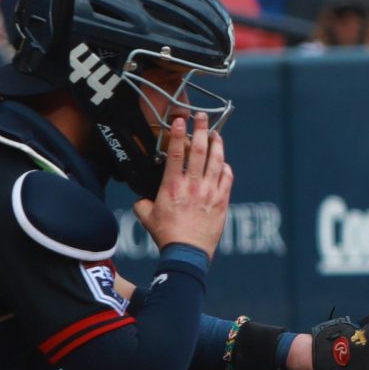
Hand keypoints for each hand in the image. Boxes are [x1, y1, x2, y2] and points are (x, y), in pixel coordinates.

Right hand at [134, 115, 232, 257]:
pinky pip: (227, 178)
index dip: (178, 134)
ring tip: (216, 134)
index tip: (180, 120)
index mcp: (172, 186)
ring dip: (217, 145)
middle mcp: (193, 185)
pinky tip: (224, 162)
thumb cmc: (166, 235)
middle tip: (202, 117)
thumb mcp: (146, 217)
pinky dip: (226, 167)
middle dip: (201, 130)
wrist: (187, 252)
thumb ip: (142, 202)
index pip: (176, 153)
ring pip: (217, 161)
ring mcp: (210, 191)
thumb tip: (141, 197)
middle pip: (200, 150)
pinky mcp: (222, 200)